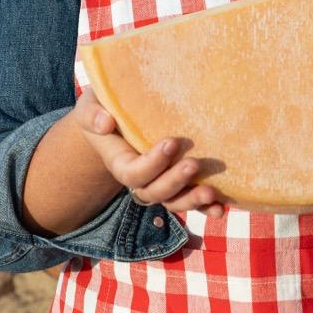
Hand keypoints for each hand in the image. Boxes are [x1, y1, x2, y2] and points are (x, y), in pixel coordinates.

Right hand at [72, 87, 224, 217]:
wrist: (120, 116)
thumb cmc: (106, 106)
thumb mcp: (91, 105)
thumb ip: (91, 114)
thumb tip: (105, 123)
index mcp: (119, 162)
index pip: (132, 174)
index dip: (152, 164)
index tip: (171, 142)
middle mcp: (140, 178)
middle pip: (153, 193)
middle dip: (174, 182)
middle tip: (193, 164)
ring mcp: (160, 181)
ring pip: (172, 202)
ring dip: (192, 201)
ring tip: (211, 193)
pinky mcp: (178, 181)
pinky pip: (189, 200)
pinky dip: (205, 207)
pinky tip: (220, 207)